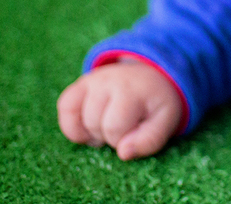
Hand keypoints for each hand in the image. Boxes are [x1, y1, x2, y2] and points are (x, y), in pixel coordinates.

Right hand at [57, 60, 183, 159]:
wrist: (150, 78)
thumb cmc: (155, 104)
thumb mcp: (165, 122)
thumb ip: (149, 140)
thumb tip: (123, 153)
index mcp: (134, 89)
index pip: (114, 127)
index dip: (122, 140)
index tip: (133, 134)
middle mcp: (110, 79)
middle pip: (94, 123)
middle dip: (108, 136)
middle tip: (123, 129)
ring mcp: (94, 79)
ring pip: (77, 117)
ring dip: (92, 131)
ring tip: (109, 126)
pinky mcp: (81, 83)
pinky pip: (65, 106)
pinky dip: (72, 125)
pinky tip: (88, 129)